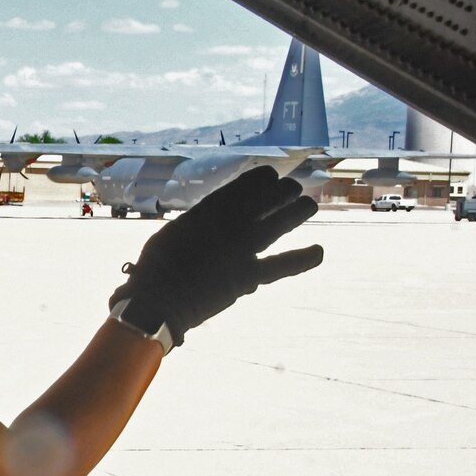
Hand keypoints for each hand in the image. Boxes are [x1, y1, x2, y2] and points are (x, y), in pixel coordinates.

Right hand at [110, 166, 323, 346]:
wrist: (158, 300)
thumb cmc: (155, 267)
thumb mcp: (174, 232)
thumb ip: (198, 223)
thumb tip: (210, 221)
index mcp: (209, 210)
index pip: (246, 185)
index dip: (263, 178)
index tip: (271, 176)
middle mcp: (230, 223)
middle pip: (269, 197)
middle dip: (284, 191)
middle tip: (291, 190)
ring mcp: (243, 248)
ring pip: (283, 221)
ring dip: (299, 210)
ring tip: (308, 205)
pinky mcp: (250, 275)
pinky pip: (283, 265)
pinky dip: (304, 258)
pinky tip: (319, 251)